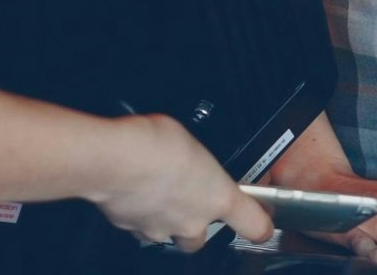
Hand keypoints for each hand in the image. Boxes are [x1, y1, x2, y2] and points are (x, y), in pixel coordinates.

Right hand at [85, 114, 272, 252]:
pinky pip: (141, 226)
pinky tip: (134, 191)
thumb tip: (190, 157)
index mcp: (217, 197)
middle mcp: (192, 221)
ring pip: (170, 234)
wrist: (114, 159)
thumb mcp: (192, 138)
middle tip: (188, 196)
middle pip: (202, 238)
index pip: (254, 224)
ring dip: (168, 218)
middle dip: (197, 222)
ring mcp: (161, 228)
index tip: (262, 221)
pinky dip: (140, 213)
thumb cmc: (154, 144)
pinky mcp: (133, 229)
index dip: (261, 225)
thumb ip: (198, 158)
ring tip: (157, 190)